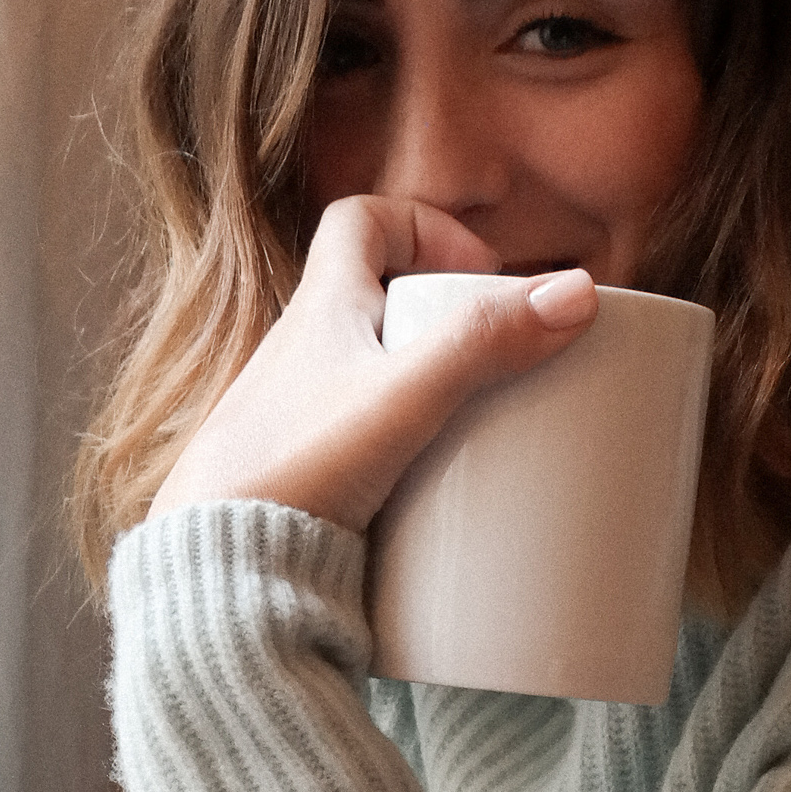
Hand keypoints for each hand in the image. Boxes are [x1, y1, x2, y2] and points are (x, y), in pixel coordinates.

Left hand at [149, 195, 595, 533]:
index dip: (424, 225)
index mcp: (318, 310)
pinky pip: (355, 446)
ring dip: (425, 394)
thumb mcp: (404, 399)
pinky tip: (433, 498)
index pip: (361, 222)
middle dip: (444, 324)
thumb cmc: (290, 470)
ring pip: (367, 379)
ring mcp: (293, 420)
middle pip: (376, 303)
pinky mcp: (296, 482)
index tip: (477, 272)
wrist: (214, 569)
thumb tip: (576, 294)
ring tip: (476, 434)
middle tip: (494, 363)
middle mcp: (297, 355)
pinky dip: (401, 456)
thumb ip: (483, 344)